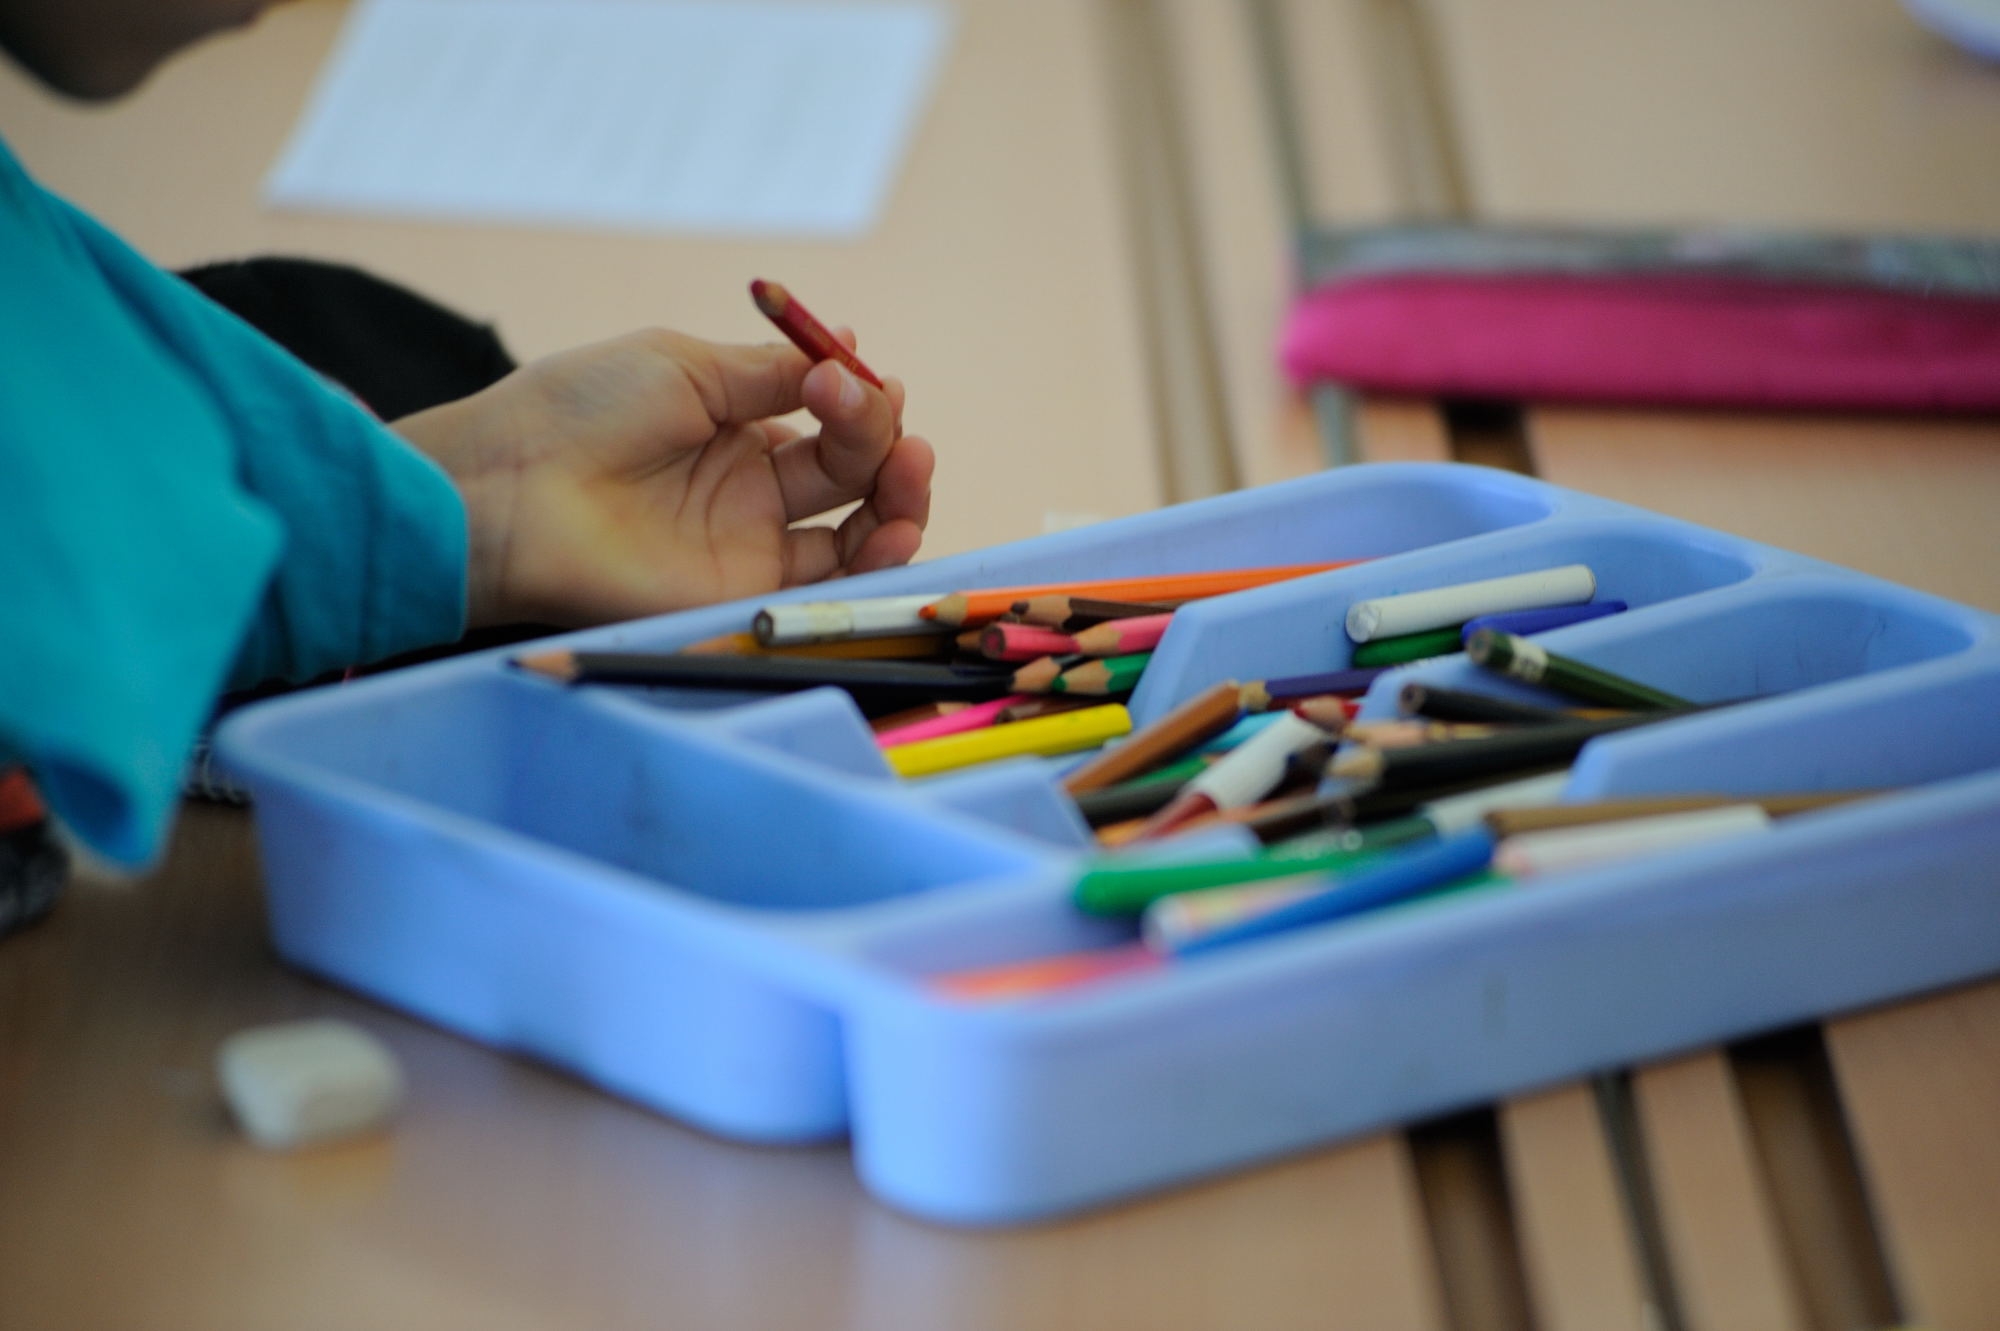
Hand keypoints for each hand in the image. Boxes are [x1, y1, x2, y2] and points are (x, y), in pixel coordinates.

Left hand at [394, 328, 933, 627]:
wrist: (511, 491)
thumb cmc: (580, 412)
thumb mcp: (684, 366)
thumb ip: (772, 372)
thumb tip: (851, 354)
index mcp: (733, 426)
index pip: (827, 415)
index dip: (858, 396)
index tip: (856, 370)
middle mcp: (750, 488)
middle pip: (855, 467)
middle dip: (884, 434)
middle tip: (876, 409)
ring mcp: (751, 544)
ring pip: (862, 526)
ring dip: (903, 492)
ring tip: (910, 461)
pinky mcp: (746, 595)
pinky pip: (835, 582)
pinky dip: (881, 554)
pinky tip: (892, 522)